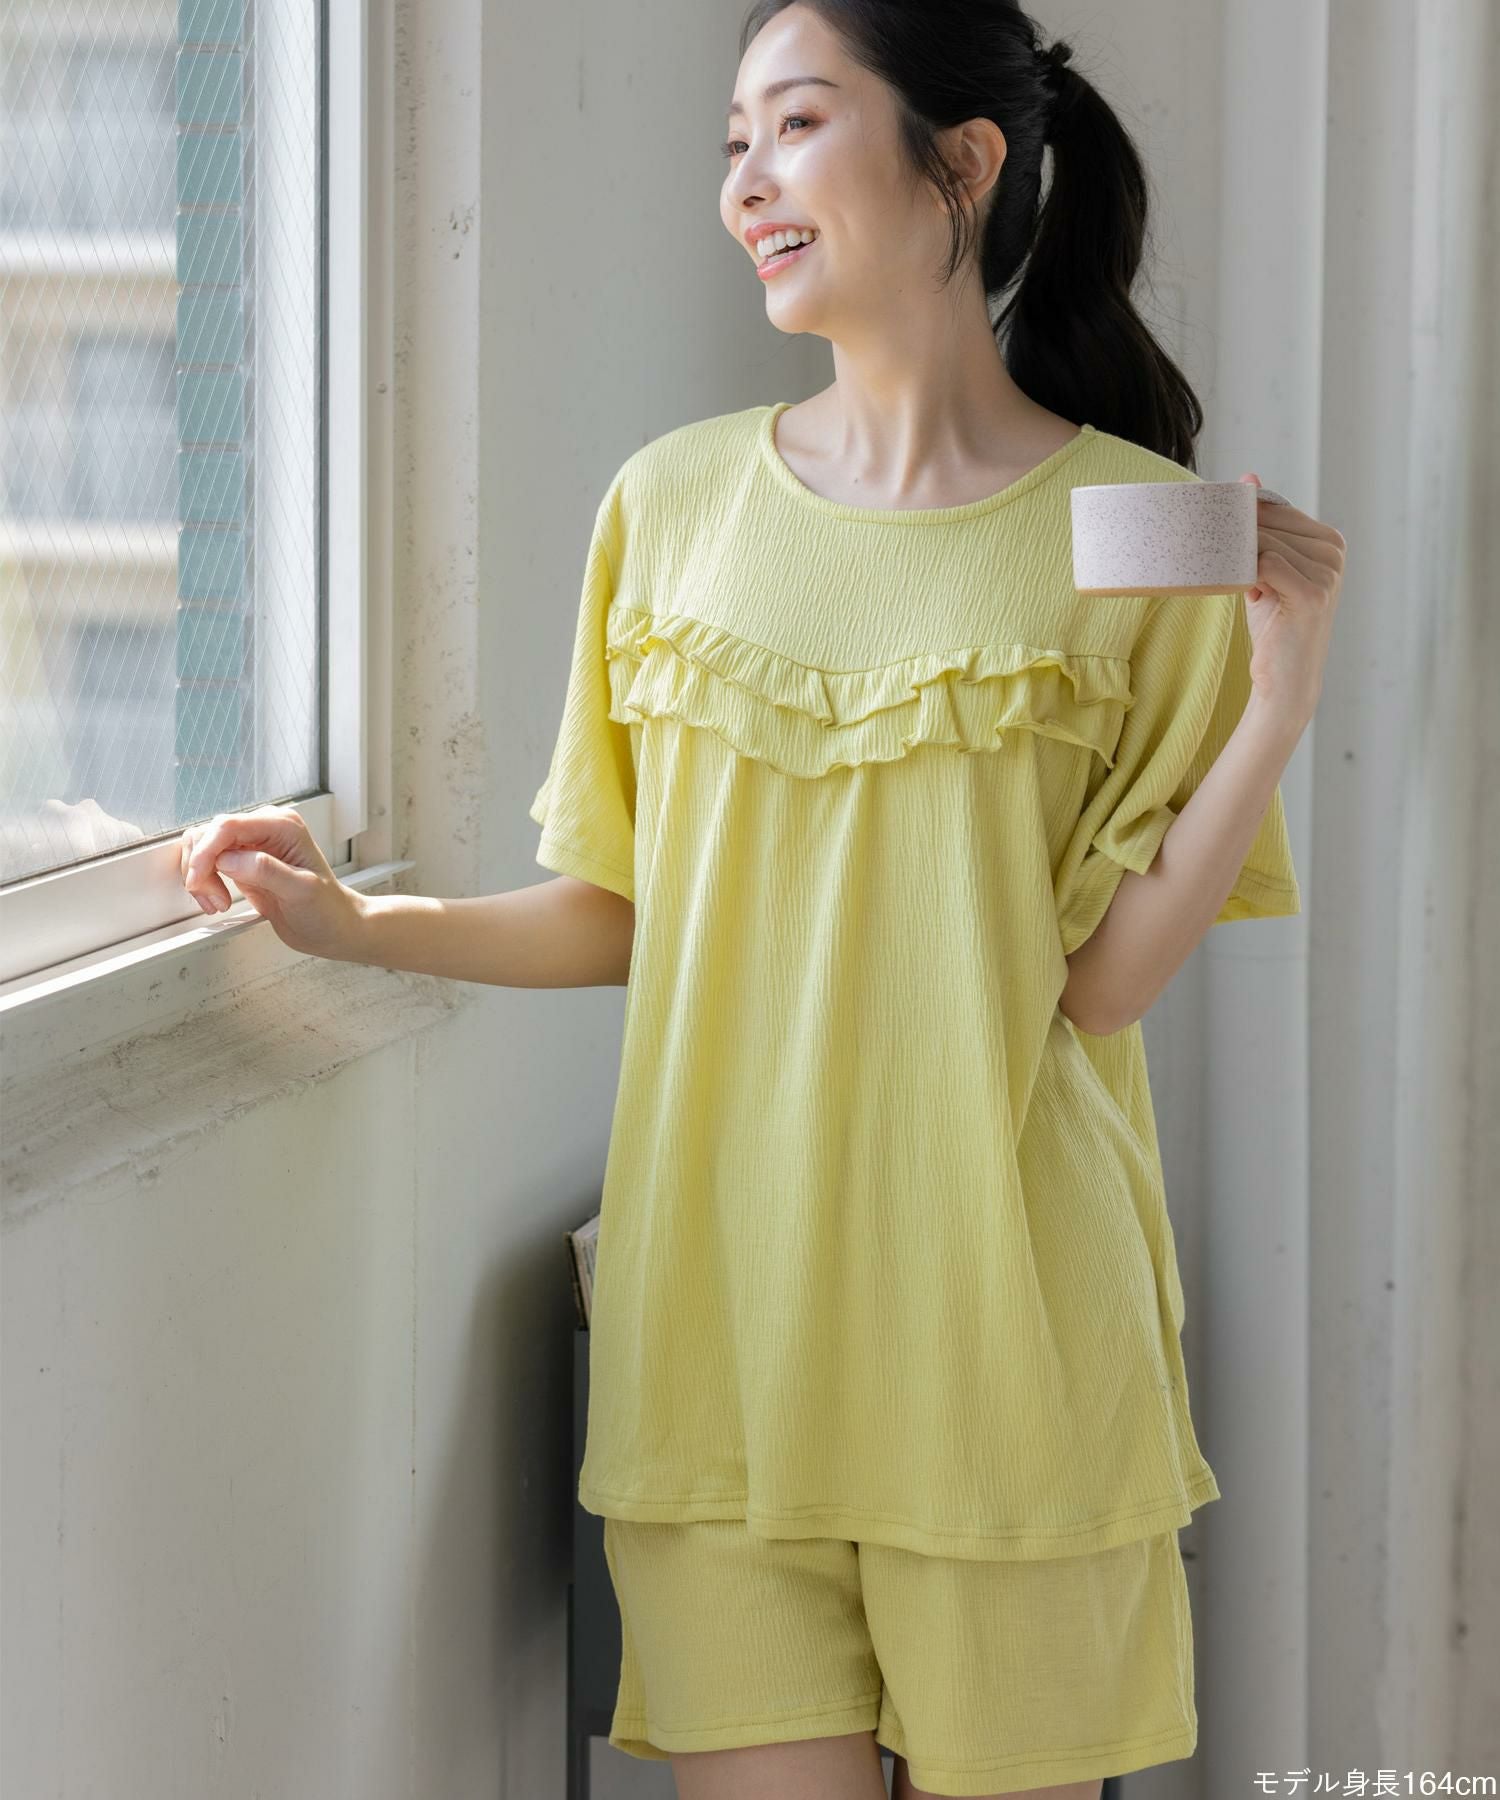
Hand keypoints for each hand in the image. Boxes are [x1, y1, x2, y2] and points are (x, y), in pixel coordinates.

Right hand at [178, 804, 365, 961]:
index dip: (205, 851)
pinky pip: (207, 863)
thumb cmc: (327, 909)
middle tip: (214, 900)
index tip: (199, 880)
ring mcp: (251, 845)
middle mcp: (264, 829)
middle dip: (200, 867)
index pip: (228, 825)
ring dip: (199, 876)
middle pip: (208, 834)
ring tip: (217, 903)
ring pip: (201, 847)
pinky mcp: (241, 863)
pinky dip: (203, 882)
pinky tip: (216, 901)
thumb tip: (229, 859)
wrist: (333, 928)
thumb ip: (266, 871)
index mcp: (282, 826)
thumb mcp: (302, 890)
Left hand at [1239, 472, 1345, 728]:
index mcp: (1328, 540)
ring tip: (1246, 590)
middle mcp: (1334, 552)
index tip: (1224, 538)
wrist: (1285, 677)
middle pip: (1268, 525)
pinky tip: (1252, 597)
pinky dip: (1247, 578)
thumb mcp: (1267, 569)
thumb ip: (1263, 528)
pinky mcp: (1313, 594)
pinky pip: (1264, 566)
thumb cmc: (1274, 623)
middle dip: (1239, 543)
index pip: (1276, 511)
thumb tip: (1249, 476)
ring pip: (1263, 545)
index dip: (1245, 524)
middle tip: (1228, 570)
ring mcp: (1328, 572)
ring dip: (1240, 564)